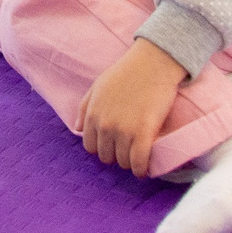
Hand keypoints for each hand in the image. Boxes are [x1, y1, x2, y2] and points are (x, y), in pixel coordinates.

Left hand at [78, 39, 186, 176]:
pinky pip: (139, 162)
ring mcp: (124, 130)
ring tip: (138, 154)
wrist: (153, 63)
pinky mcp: (144, 133)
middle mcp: (105, 125)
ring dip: (130, 161)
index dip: (102, 147)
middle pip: (106, 157)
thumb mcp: (98, 86)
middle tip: (127, 148)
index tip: (112, 145)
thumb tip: (78, 128)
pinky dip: (141, 169)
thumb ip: (85, 107)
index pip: (90, 147)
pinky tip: (145, 168)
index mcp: (93, 114)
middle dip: (116, 154)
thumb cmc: (126, 72)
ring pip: (123, 162)